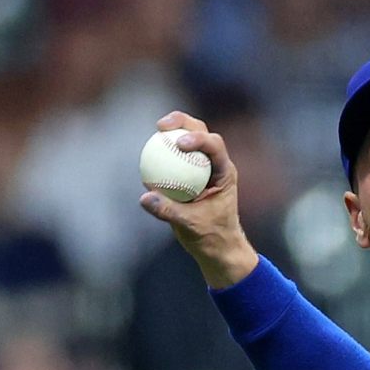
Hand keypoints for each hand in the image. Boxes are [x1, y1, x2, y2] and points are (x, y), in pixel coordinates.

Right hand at [137, 111, 255, 287]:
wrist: (217, 248)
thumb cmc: (211, 238)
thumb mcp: (191, 226)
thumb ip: (168, 210)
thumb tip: (144, 197)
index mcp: (224, 173)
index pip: (214, 146)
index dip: (197, 138)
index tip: (179, 144)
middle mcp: (215, 165)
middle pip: (201, 131)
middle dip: (182, 122)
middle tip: (161, 125)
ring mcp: (203, 168)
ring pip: (188, 140)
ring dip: (173, 131)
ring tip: (156, 130)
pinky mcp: (190, 174)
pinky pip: (176, 158)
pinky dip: (164, 153)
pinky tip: (148, 153)